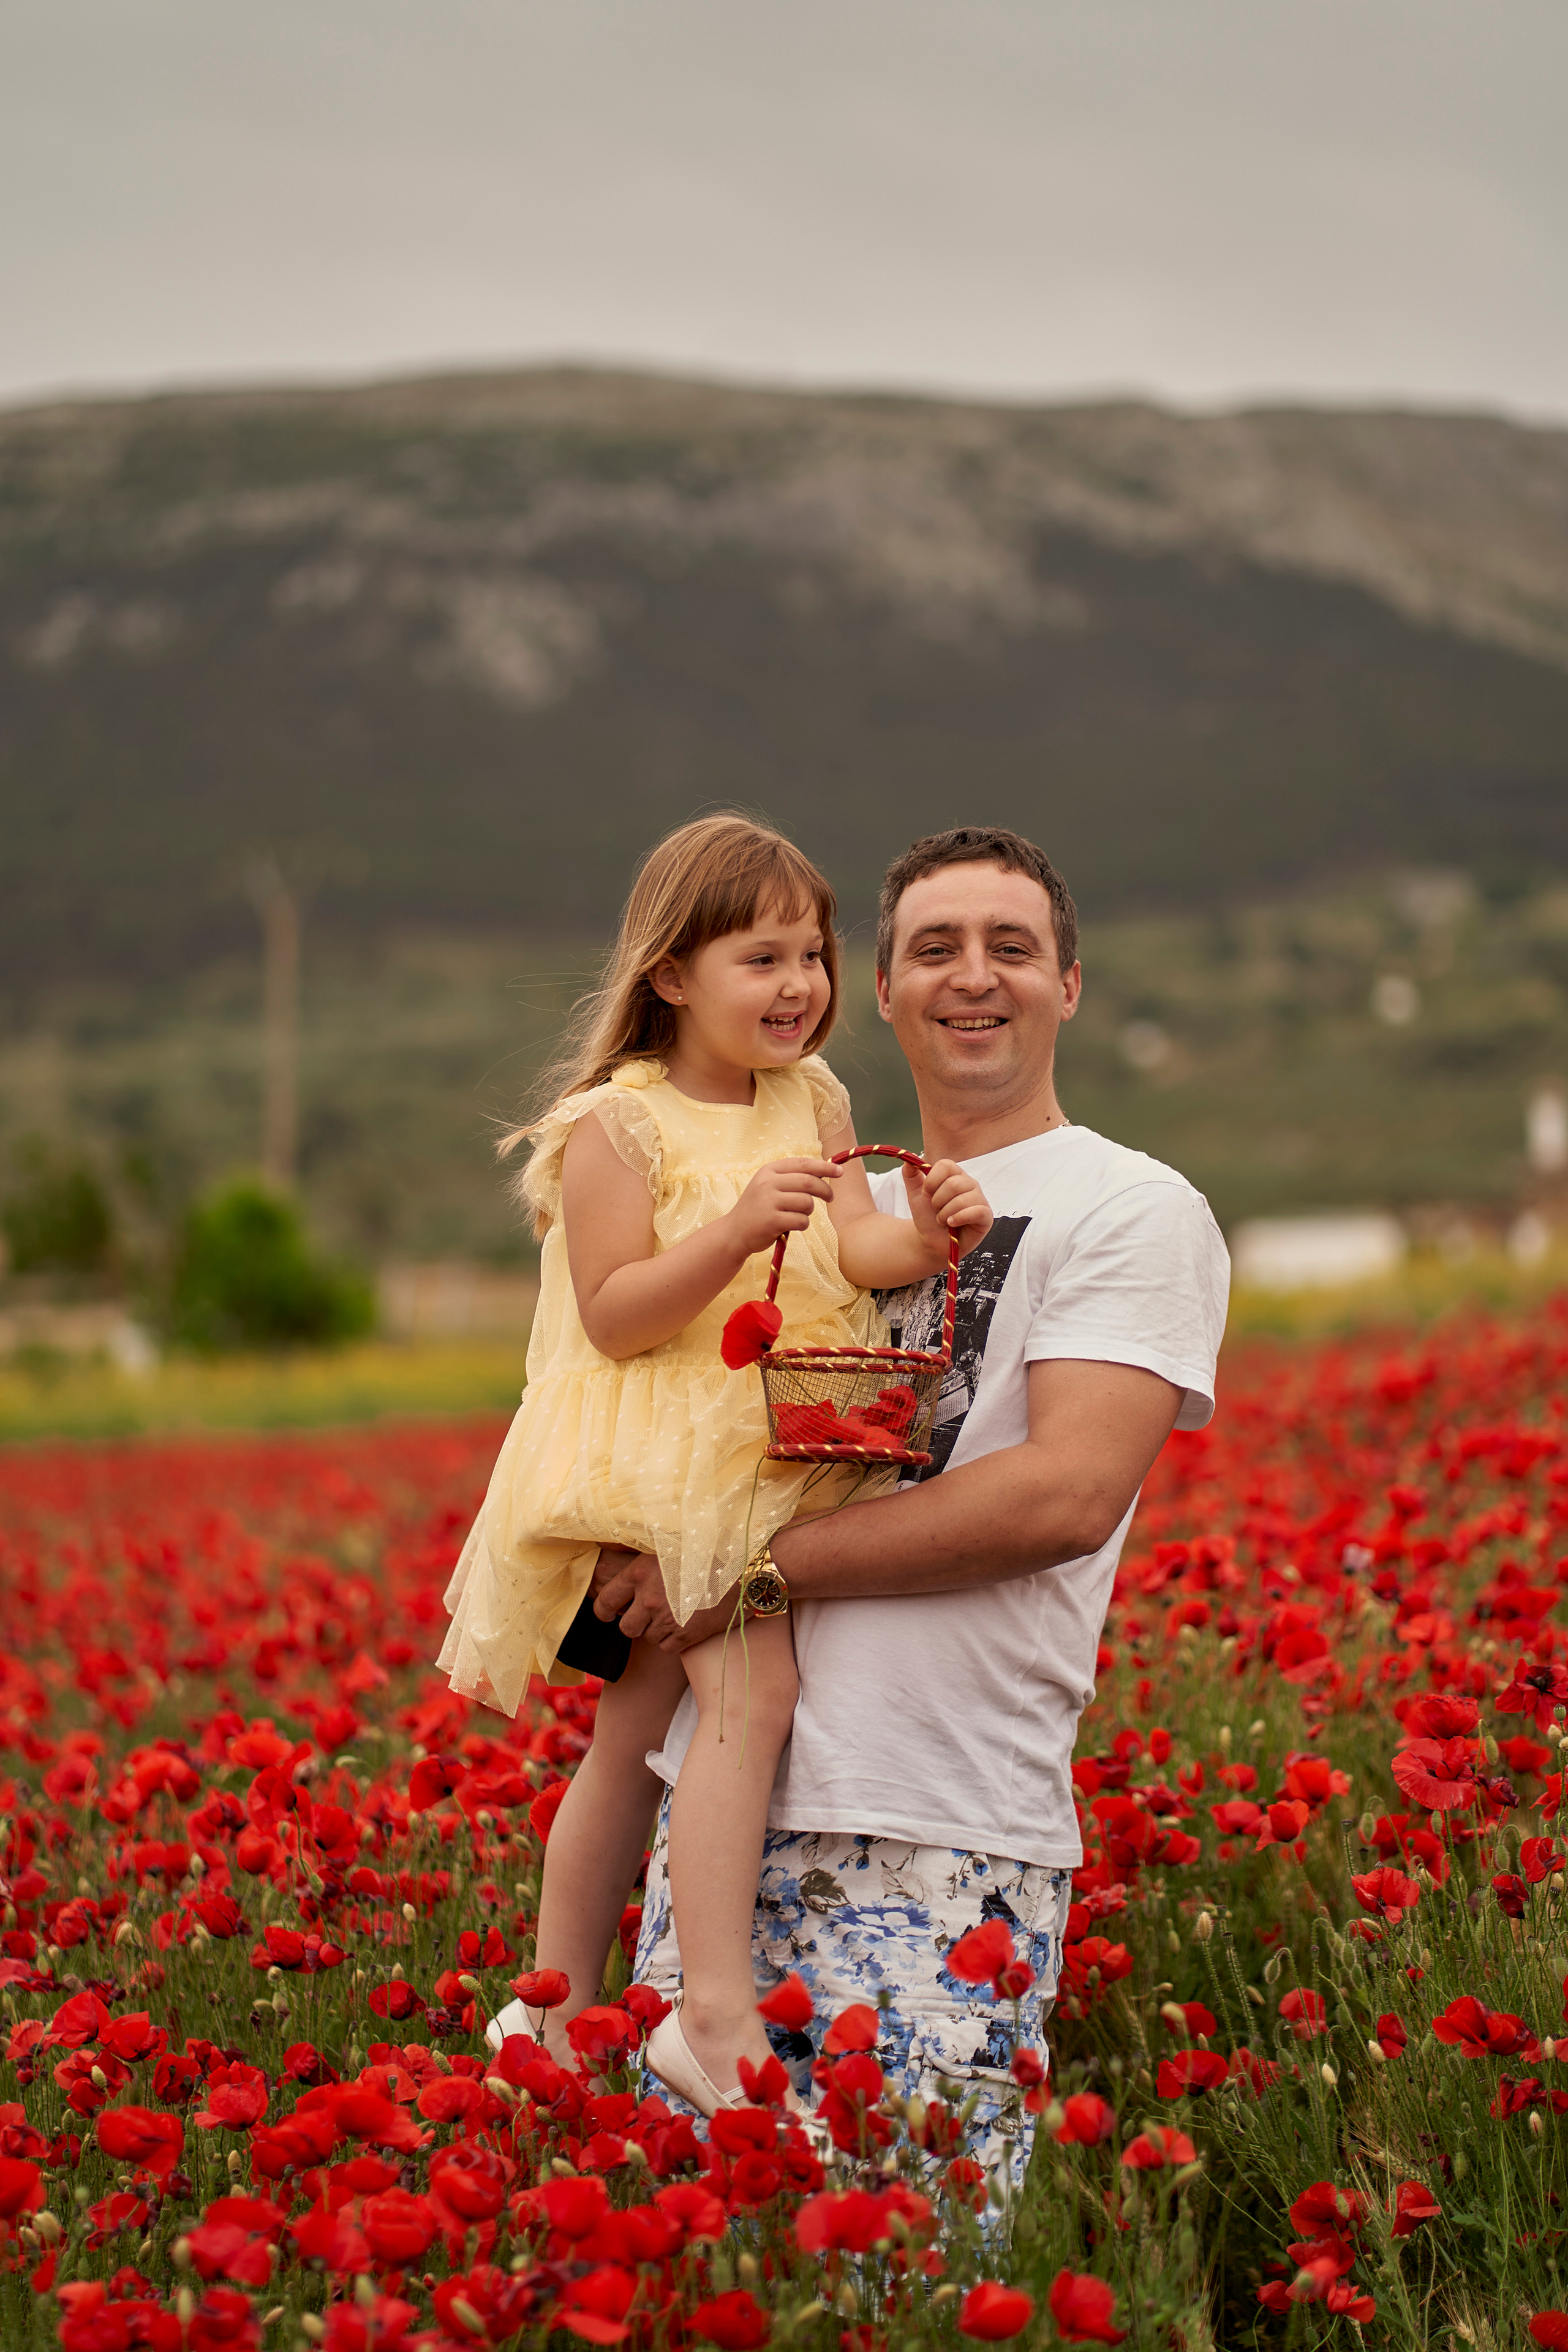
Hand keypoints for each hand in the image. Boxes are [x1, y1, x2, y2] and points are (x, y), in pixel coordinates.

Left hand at [593, 1550, 739, 1651]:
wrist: (741, 1571)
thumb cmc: (703, 1553)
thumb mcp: (667, 1548)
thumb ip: (641, 1560)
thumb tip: (614, 1562)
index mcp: (639, 1573)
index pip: (606, 1600)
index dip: (602, 1611)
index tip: (606, 1614)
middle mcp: (649, 1598)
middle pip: (626, 1627)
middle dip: (635, 1623)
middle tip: (648, 1614)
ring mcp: (667, 1619)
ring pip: (648, 1637)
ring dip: (658, 1629)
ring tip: (677, 1611)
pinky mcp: (684, 1636)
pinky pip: (666, 1647)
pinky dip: (674, 1639)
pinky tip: (687, 1622)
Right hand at [726, 1157, 838, 1257]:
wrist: (734, 1232)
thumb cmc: (758, 1209)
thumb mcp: (768, 1186)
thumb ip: (791, 1178)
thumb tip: (824, 1172)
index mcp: (769, 1171)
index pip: (802, 1164)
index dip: (824, 1167)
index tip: (839, 1172)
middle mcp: (768, 1183)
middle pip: (808, 1182)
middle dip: (825, 1189)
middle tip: (830, 1197)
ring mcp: (769, 1201)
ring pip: (807, 1203)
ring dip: (809, 1211)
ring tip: (797, 1215)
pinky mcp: (772, 1220)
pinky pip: (801, 1220)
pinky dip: (802, 1224)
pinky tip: (790, 1226)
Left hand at [903, 1158, 993, 1264]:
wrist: (931, 1240)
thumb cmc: (927, 1217)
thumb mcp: (915, 1194)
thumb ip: (910, 1174)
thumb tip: (909, 1159)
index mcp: (955, 1175)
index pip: (946, 1165)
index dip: (932, 1181)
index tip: (926, 1193)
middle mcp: (969, 1184)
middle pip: (953, 1183)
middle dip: (937, 1201)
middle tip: (936, 1210)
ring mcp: (979, 1199)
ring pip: (961, 1200)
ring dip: (945, 1214)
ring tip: (944, 1220)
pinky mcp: (986, 1216)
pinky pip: (976, 1211)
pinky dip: (959, 1218)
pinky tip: (952, 1224)